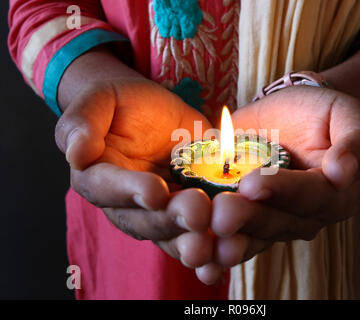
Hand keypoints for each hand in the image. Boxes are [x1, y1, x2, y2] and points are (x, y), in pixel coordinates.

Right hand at [55, 78, 218, 282]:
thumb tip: (76, 153)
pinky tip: (231, 248)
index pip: (107, 188)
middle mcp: (126, 203)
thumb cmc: (121, 103)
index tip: (154, 192)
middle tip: (197, 214)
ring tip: (214, 244)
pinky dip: (214, 243)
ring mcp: (158, 211)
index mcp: (98, 177)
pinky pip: (197, 232)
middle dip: (170, 220)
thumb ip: (82, 122)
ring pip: (171, 235)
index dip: (129, 192)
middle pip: (143, 220)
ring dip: (192, 242)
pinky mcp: (186, 209)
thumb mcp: (100, 100)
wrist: (150, 110)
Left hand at [210, 85, 359, 269]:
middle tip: (220, 214)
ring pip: (253, 236)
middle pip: (278, 223)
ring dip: (228, 241)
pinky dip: (215, 248)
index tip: (252, 184)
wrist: (288, 115)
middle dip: (248, 219)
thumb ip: (356, 142)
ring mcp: (274, 221)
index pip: (311, 196)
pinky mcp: (247, 218)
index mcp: (334, 195)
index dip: (283, 191)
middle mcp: (305, 216)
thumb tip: (344, 173)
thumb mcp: (347, 115)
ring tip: (204, 241)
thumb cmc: (320, 114)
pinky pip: (234, 237)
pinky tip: (198, 260)